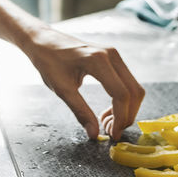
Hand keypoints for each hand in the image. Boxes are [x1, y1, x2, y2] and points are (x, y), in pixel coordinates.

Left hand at [22, 29, 143, 139]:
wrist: (44, 41)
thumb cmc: (49, 61)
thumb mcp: (62, 89)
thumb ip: (80, 111)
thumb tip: (94, 133)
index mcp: (97, 61)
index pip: (121, 94)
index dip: (121, 118)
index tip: (113, 135)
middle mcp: (111, 55)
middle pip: (133, 91)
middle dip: (126, 116)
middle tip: (111, 132)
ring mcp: (113, 54)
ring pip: (133, 87)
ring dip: (126, 109)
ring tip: (107, 123)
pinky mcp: (112, 58)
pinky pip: (126, 82)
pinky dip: (122, 100)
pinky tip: (108, 111)